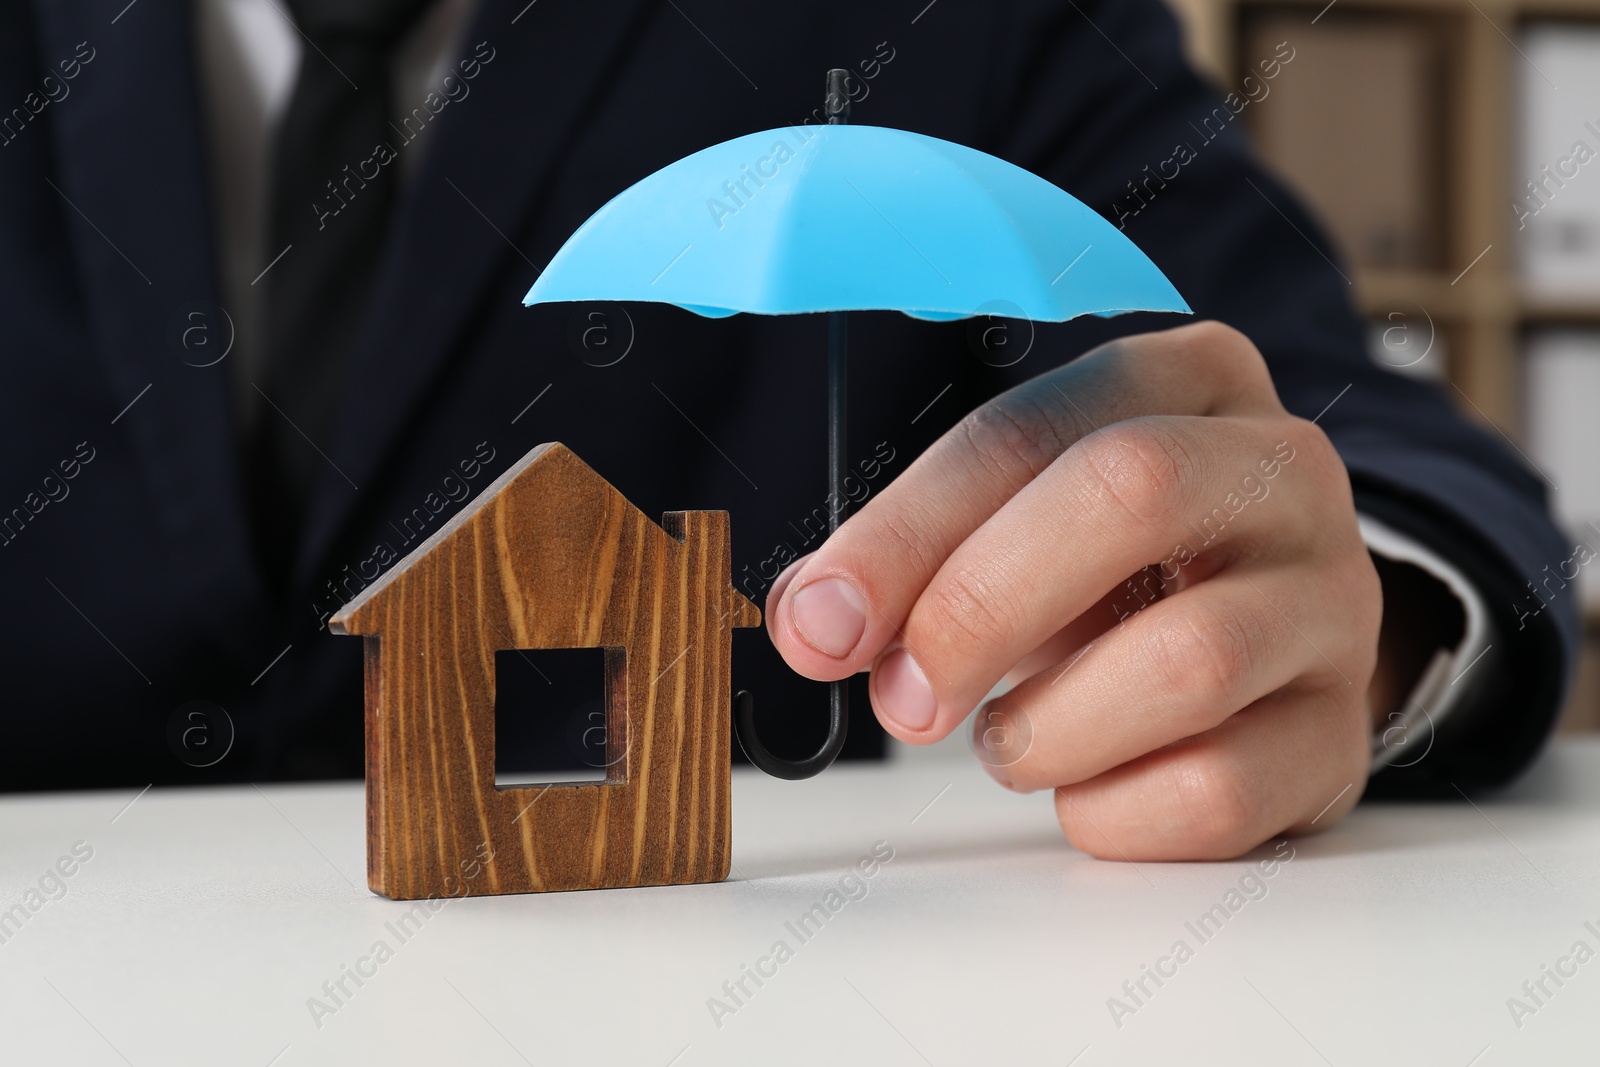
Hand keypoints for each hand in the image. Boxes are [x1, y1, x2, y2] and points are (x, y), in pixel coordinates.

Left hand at [766, 322, 1383, 860]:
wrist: (1267, 639)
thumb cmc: (1119, 571)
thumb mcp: (1021, 527)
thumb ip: (916, 560)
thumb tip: (815, 621)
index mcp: (1189, 381)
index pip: (1028, 428)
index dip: (906, 531)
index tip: (820, 621)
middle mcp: (1284, 469)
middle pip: (1129, 492)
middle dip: (981, 607)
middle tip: (906, 697)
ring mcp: (1333, 600)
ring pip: (1189, 659)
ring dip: (1050, 727)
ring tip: (1009, 742)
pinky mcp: (1342, 731)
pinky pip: (1219, 789)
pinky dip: (1114, 812)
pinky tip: (1090, 789)